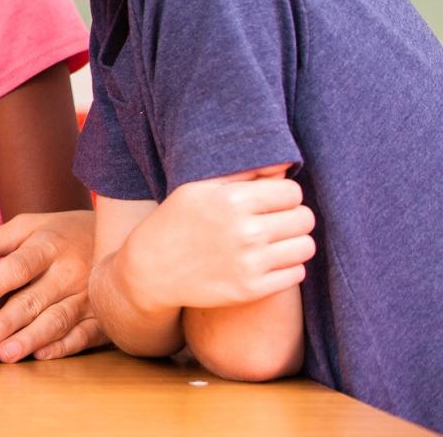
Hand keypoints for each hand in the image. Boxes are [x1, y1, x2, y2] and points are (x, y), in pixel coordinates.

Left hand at [0, 211, 105, 361]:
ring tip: (5, 355)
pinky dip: (63, 347)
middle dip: (6, 322)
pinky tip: (41, 355)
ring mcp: (88, 296)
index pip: (18, 266)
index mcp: (48, 245)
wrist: (118, 236)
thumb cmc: (60, 233)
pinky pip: (83, 334)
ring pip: (57, 321)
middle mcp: (70, 272)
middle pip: (34, 300)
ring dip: (31, 339)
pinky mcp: (102, 316)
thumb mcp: (26, 227)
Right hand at [120, 174, 313, 311]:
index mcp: (231, 200)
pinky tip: (266, 261)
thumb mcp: (199, 187)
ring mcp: (249, 263)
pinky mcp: (252, 290)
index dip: (284, 195)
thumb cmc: (176, 221)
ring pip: (305, 247)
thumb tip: (286, 166)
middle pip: (304, 219)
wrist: (150, 269)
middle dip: (292, 217)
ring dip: (294, 242)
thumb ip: (244, 174)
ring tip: (273, 241)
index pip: (292, 192)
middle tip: (274, 221)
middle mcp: (244, 232)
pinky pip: (296, 274)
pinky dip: (287, 267)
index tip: (271, 201)